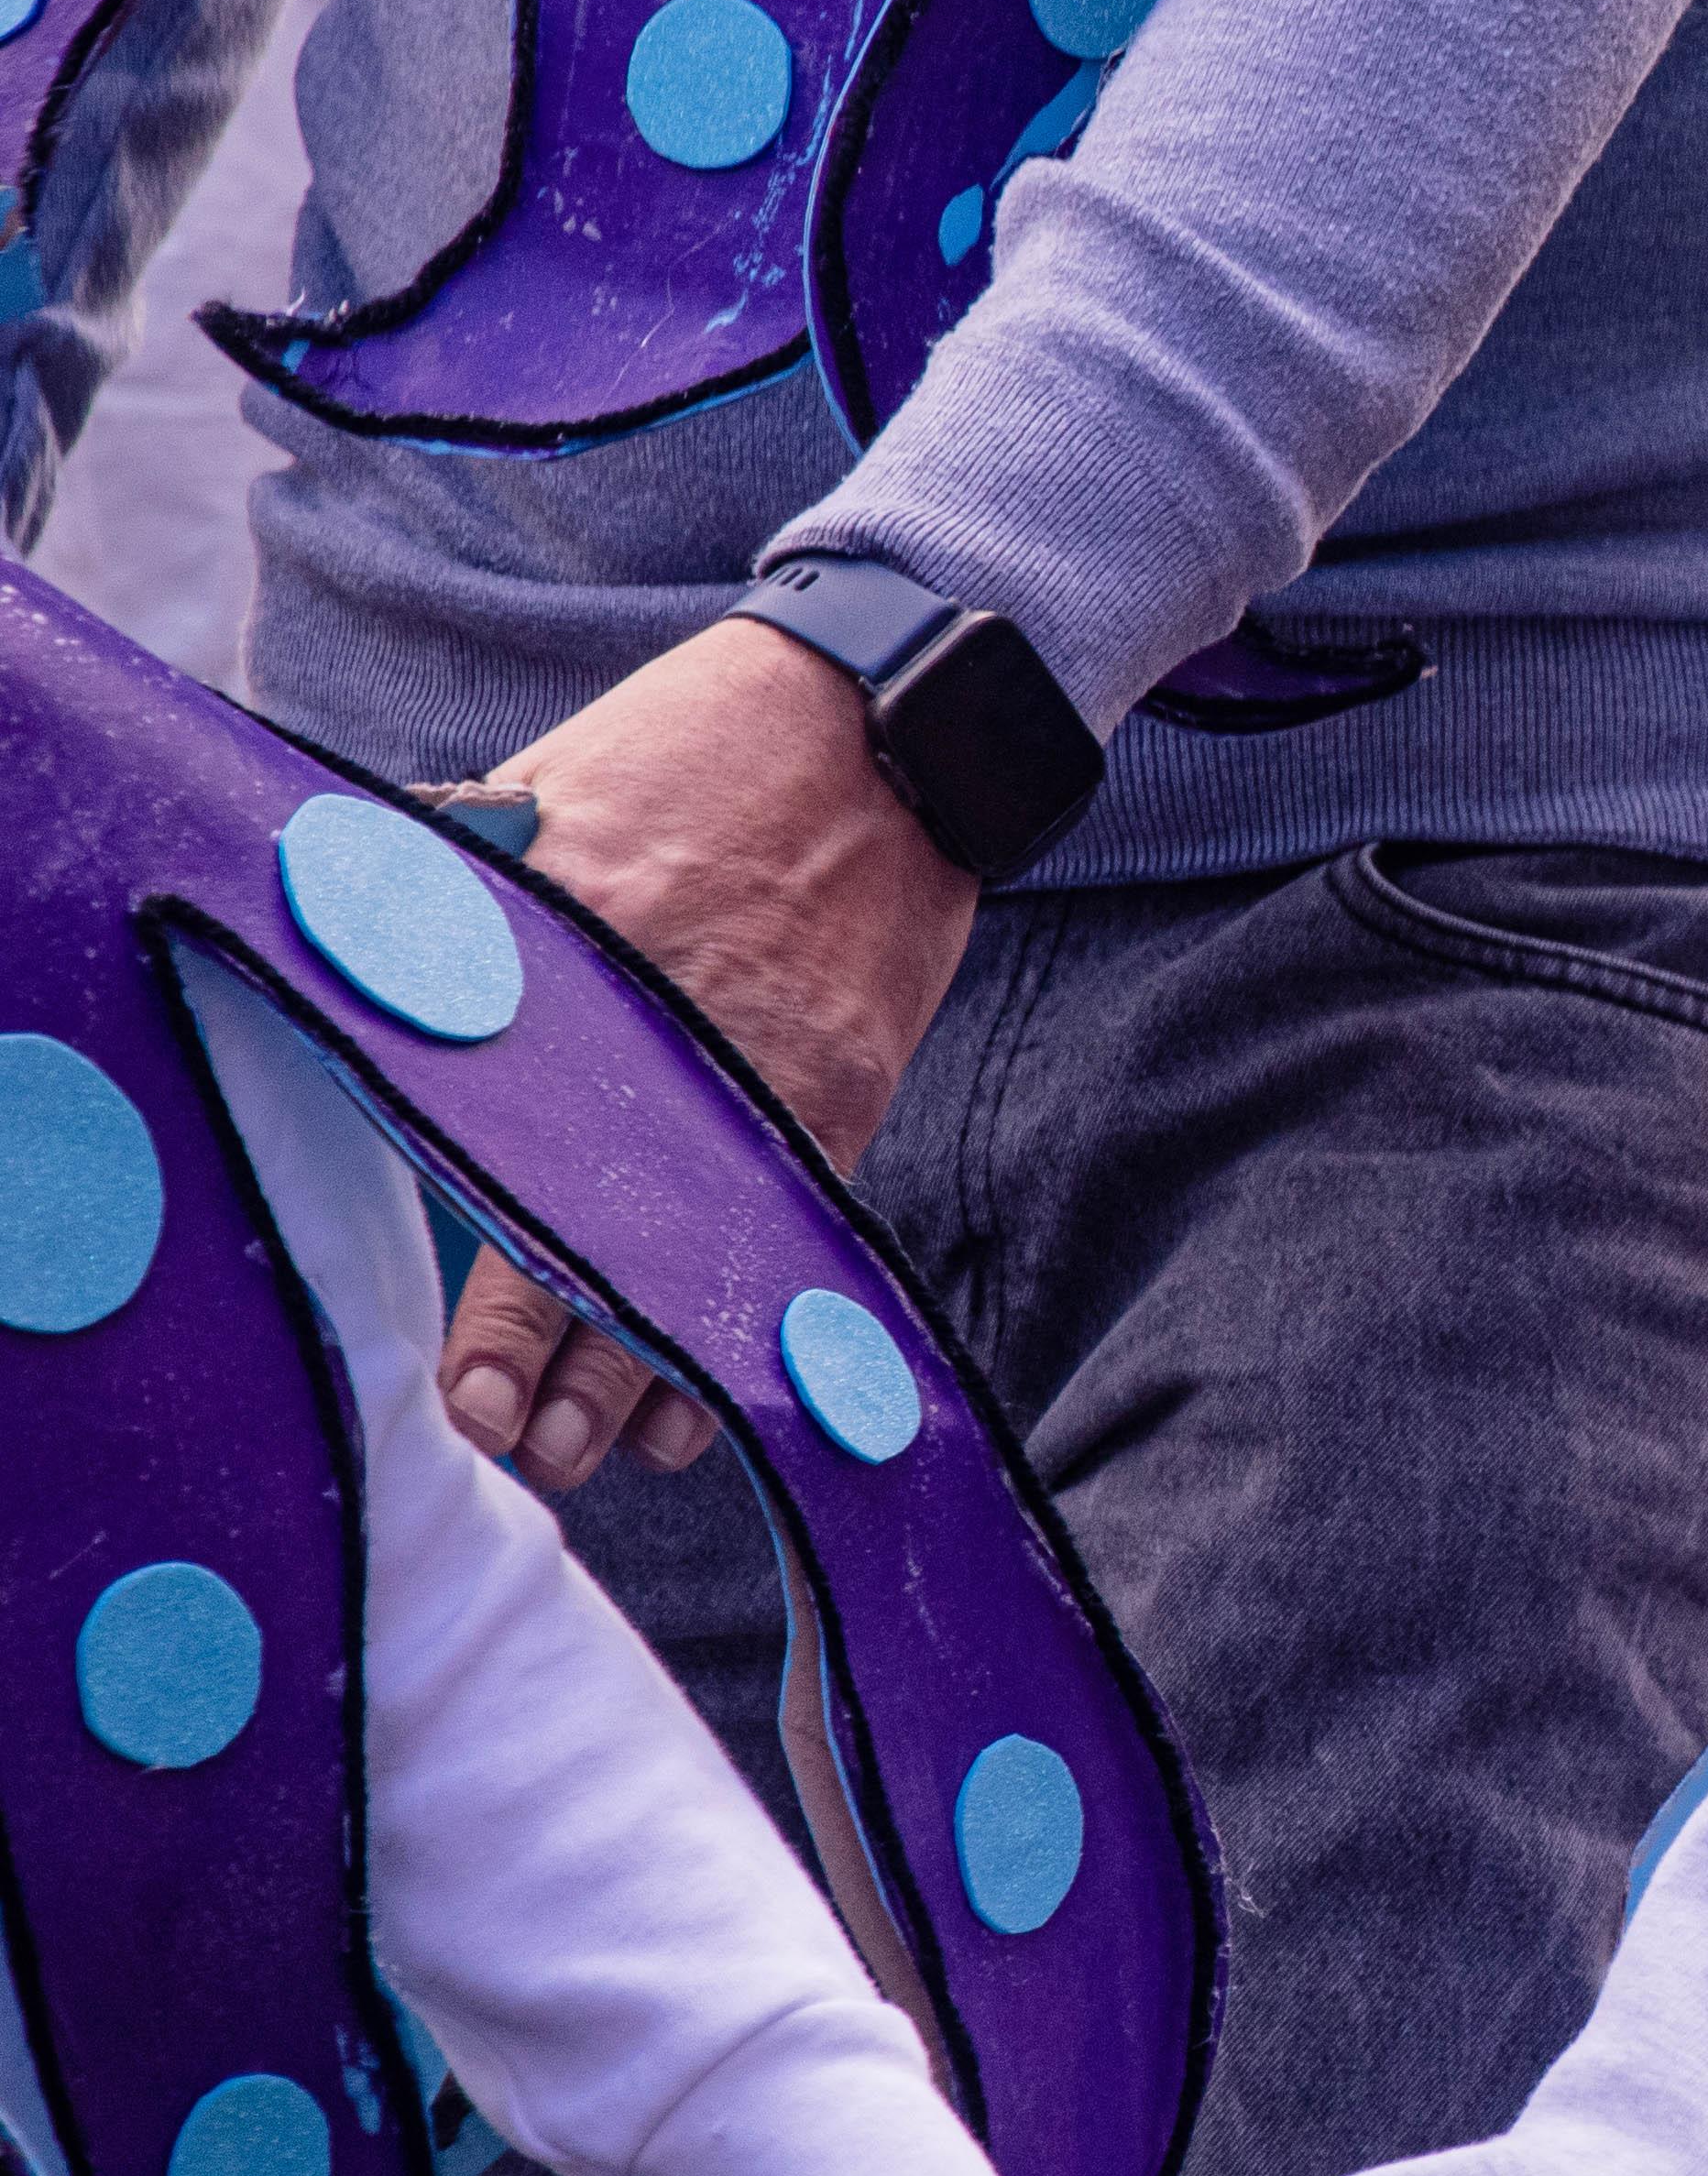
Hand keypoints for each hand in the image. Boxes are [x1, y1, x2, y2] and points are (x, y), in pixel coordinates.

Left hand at [447, 616, 982, 1488]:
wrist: (887, 722)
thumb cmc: (690, 749)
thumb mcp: (538, 801)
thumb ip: (459, 906)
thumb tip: (351, 979)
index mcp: (583, 966)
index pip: (523, 1179)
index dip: (502, 1312)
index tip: (464, 1396)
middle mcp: (679, 1037)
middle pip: (610, 1246)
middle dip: (558, 1372)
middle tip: (508, 1453)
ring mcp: (773, 1070)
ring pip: (702, 1256)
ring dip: (650, 1372)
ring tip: (591, 1452)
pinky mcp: (845, 1080)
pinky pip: (782, 1226)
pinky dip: (743, 1315)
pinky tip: (708, 1396)